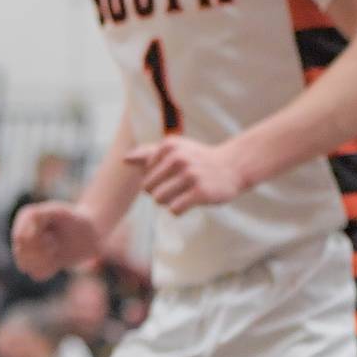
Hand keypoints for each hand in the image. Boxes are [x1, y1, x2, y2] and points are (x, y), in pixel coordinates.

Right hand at [11, 201, 99, 280]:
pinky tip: (57, 262)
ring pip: (26, 266)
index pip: (20, 238)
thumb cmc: (74, 218)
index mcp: (26, 217)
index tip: (50, 235)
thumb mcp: (57, 211)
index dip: (35, 242)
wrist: (90, 231)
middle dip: (40, 252)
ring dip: (43, 262)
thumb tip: (20, 237)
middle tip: (54, 243)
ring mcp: (31, 249)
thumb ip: (37, 216)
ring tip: (55, 252)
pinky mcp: (42, 263)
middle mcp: (24, 233)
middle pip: (21, 253)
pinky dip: (47, 270)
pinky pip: (36, 274)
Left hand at [125, 135, 245, 214]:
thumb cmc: (198, 159)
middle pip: (148, 188)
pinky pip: (174, 209)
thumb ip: (148, 153)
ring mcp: (190, 174)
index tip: (174, 174)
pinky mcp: (200, 192)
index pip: (144, 174)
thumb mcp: (175, 149)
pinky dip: (178, 210)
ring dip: (168, 203)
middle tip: (177, 188)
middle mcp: (177, 157)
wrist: (232, 167)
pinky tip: (189, 202)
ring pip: (159, 200)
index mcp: (167, 146)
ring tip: (182, 195)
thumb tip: (124, 159)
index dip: (157, 179)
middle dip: (159, 193)